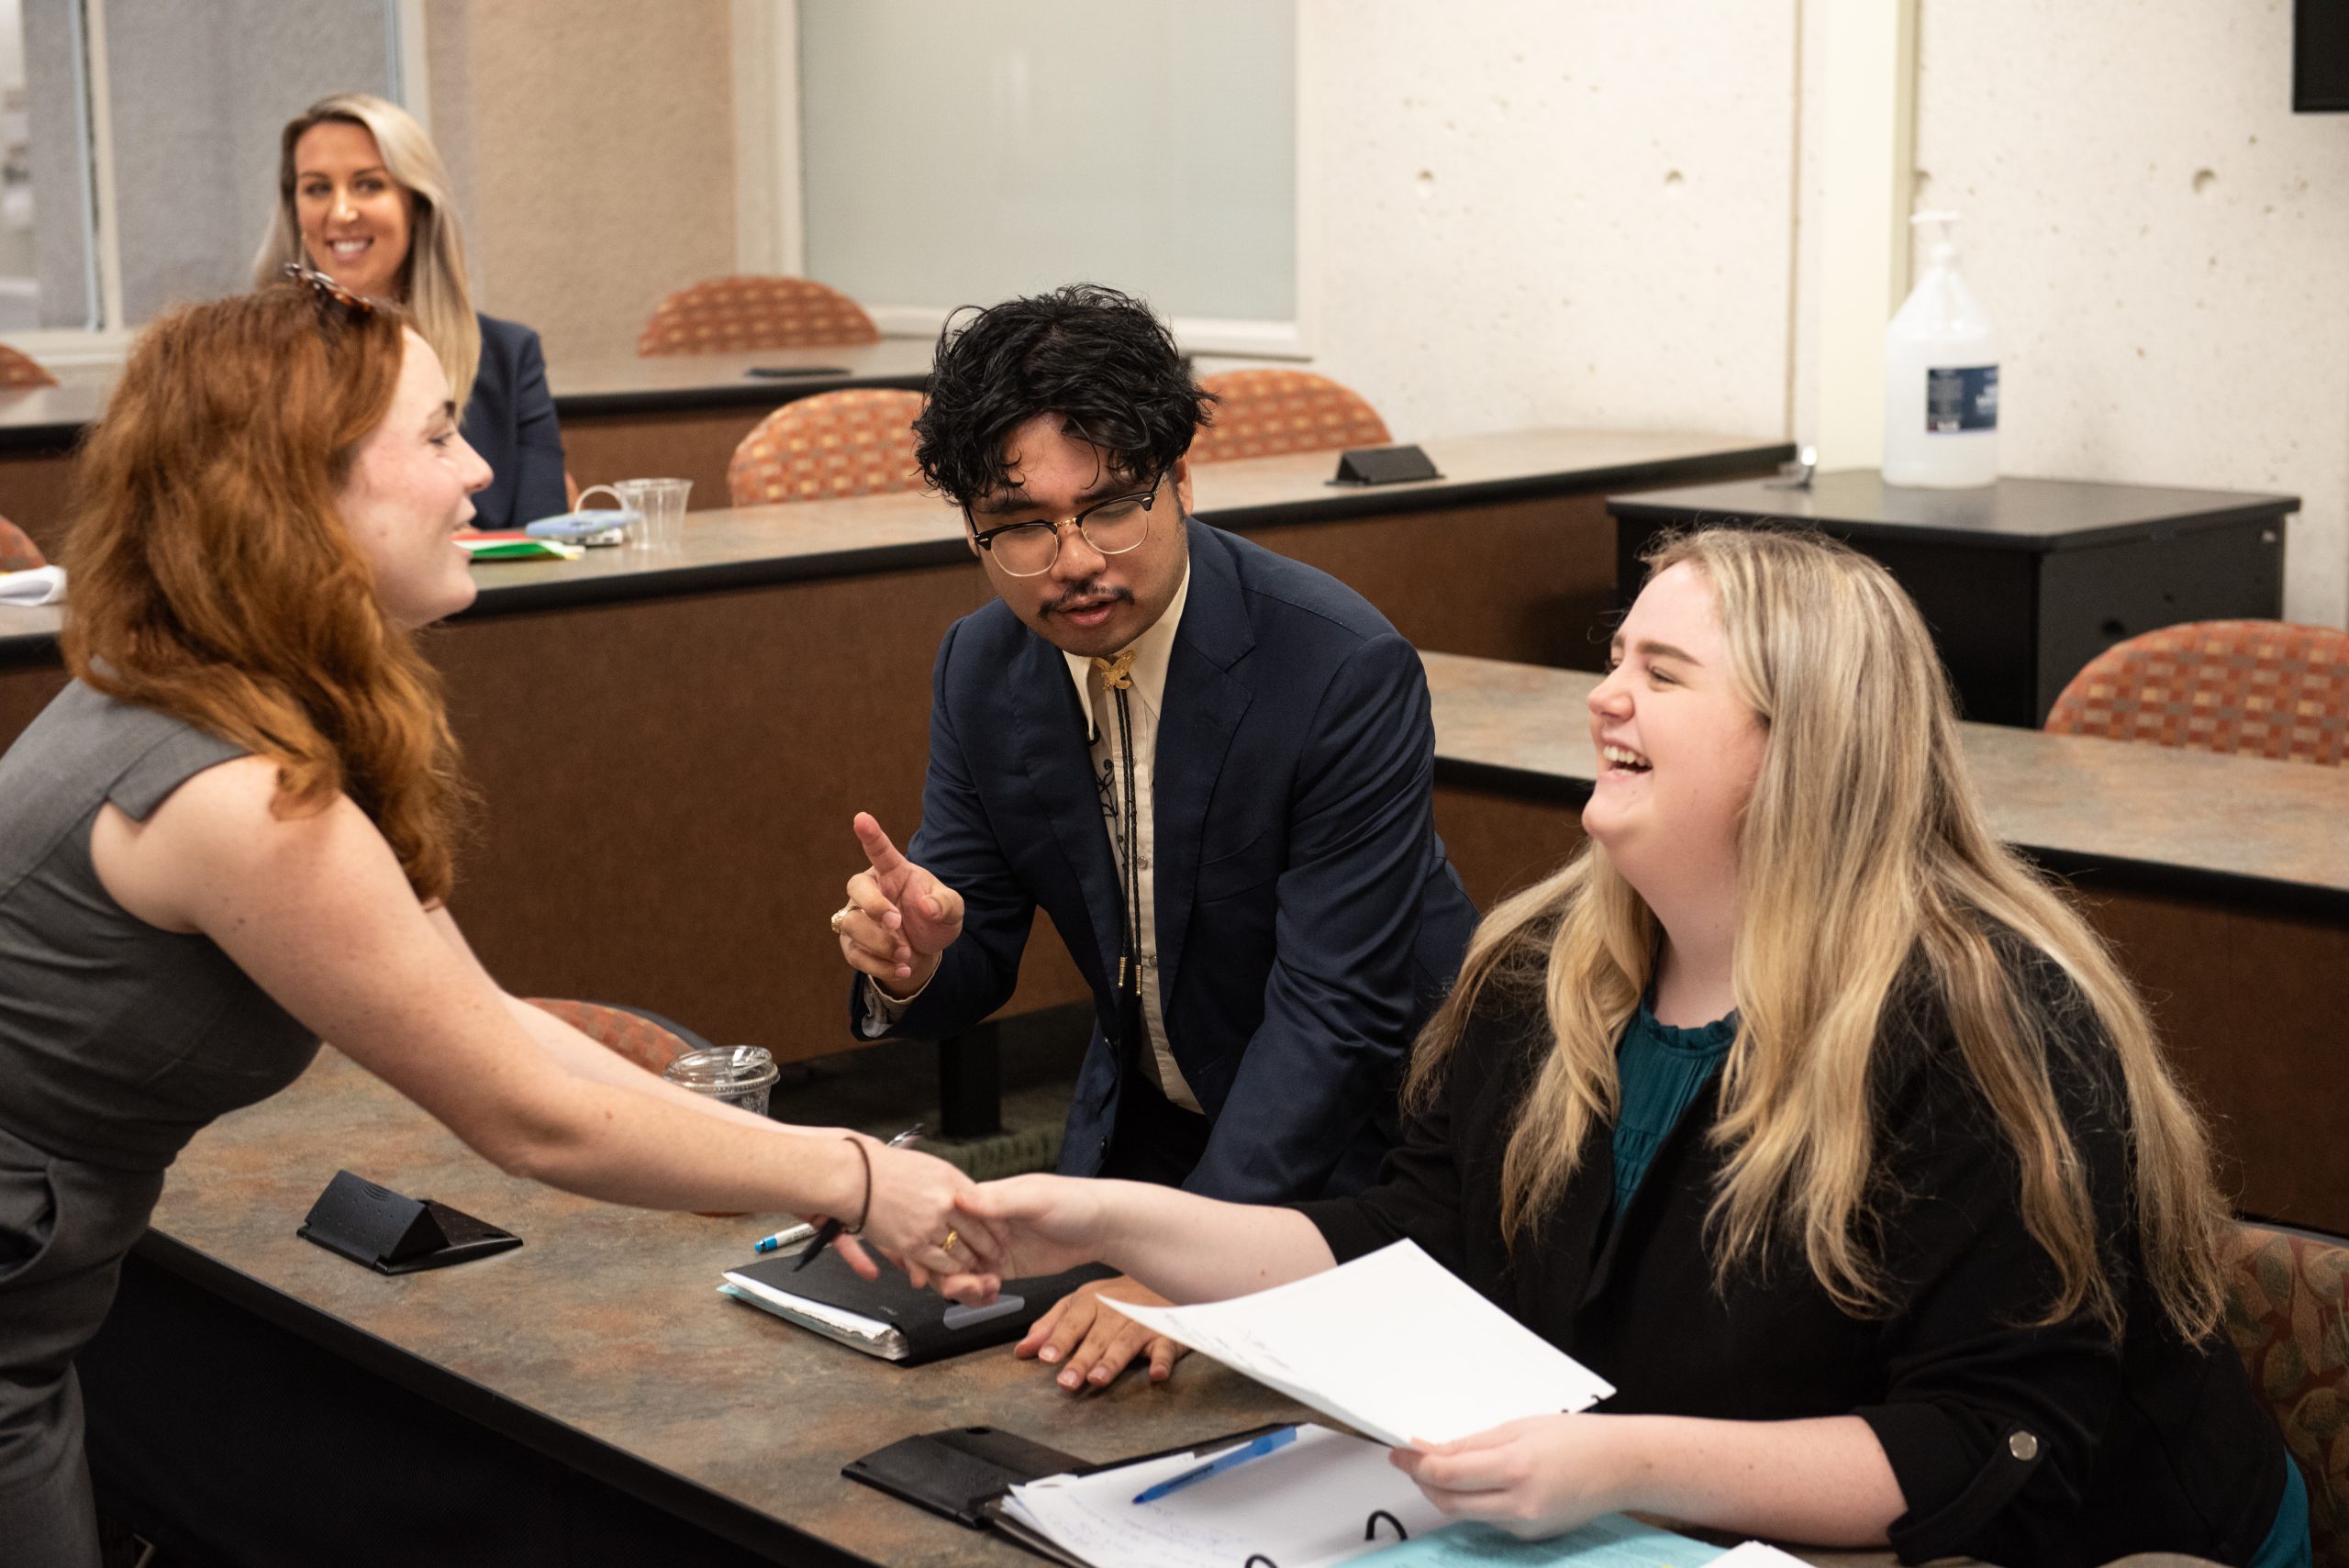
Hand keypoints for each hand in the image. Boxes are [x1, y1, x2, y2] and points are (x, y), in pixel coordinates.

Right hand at [835, 813, 963, 994]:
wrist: (924, 951)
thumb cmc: (934, 918)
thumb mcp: (952, 911)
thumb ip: (946, 904)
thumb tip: (927, 906)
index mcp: (893, 872)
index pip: (880, 850)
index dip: (871, 835)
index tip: (861, 818)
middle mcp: (871, 890)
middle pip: (857, 888)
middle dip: (875, 906)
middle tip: (898, 923)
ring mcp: (857, 917)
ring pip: (853, 925)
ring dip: (881, 943)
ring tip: (907, 954)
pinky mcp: (852, 945)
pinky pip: (856, 955)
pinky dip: (881, 965)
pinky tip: (904, 968)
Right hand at [840, 1139, 1005, 1298]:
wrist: (855, 1176)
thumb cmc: (886, 1168)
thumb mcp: (930, 1167)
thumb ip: (954, 1185)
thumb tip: (973, 1198)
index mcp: (951, 1181)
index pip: (986, 1207)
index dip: (997, 1224)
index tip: (1005, 1233)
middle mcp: (944, 1203)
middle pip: (977, 1233)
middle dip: (990, 1249)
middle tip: (999, 1256)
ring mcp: (928, 1225)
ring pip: (960, 1251)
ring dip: (971, 1263)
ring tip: (980, 1268)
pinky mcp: (911, 1244)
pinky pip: (938, 1263)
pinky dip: (949, 1271)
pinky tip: (955, 1272)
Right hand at [948, 1173, 1116, 1280]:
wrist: (1104, 1228)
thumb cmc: (1075, 1202)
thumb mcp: (1036, 1199)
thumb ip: (998, 1202)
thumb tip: (959, 1197)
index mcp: (985, 1199)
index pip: (944, 1220)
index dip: (937, 1241)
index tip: (943, 1260)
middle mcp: (983, 1224)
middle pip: (945, 1251)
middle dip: (948, 1272)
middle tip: (971, 1284)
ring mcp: (991, 1248)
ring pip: (958, 1272)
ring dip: (963, 1287)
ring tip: (986, 1289)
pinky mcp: (1004, 1268)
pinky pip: (978, 1286)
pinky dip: (978, 1295)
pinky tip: (992, 1294)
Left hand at [1016, 1276, 1188, 1391]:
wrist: (1163, 1278)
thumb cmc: (1116, 1296)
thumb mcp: (1080, 1304)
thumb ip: (1050, 1326)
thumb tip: (1021, 1350)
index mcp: (1092, 1301)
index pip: (1072, 1322)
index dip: (1058, 1339)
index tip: (1045, 1357)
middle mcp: (1116, 1309)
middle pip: (1097, 1336)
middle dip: (1081, 1359)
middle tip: (1067, 1382)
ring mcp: (1143, 1321)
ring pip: (1126, 1342)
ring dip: (1112, 1361)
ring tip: (1098, 1379)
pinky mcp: (1167, 1333)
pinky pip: (1167, 1346)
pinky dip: (1163, 1360)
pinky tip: (1157, 1373)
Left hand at [1390, 1415, 1631, 1539]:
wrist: (1621, 1468)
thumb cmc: (1576, 1439)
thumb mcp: (1518, 1428)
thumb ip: (1470, 1444)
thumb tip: (1430, 1451)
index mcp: (1516, 1468)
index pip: (1448, 1474)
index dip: (1415, 1464)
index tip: (1398, 1453)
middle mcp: (1519, 1504)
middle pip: (1448, 1501)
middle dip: (1423, 1481)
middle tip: (1411, 1461)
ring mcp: (1524, 1525)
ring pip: (1464, 1513)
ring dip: (1445, 1492)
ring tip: (1440, 1468)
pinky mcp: (1529, 1536)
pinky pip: (1487, 1518)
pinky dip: (1473, 1501)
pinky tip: (1478, 1482)